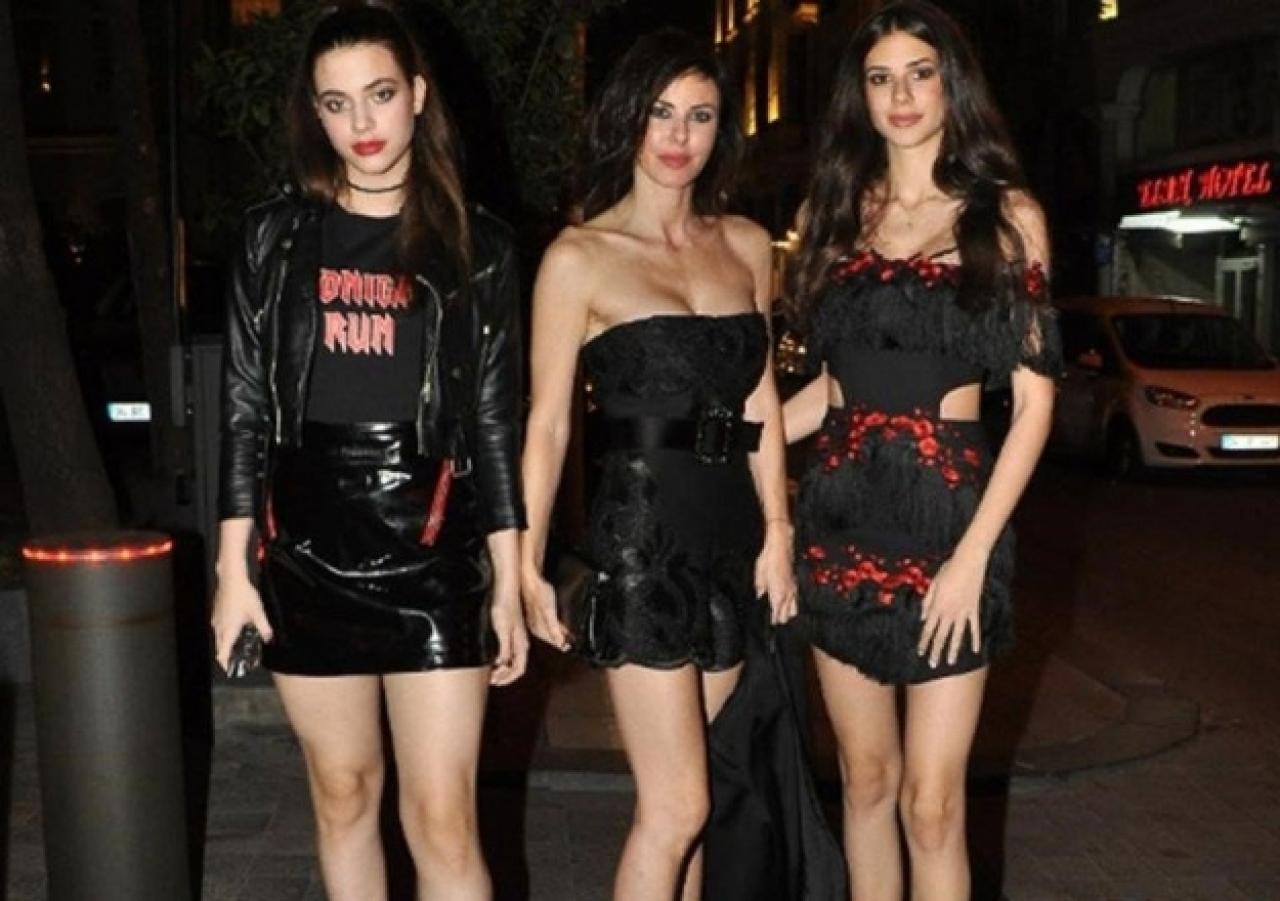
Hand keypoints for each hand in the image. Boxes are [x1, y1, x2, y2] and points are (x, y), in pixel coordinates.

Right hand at [210, 573, 273, 674]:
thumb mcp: (258, 613)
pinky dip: (225, 632)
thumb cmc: (243, 595)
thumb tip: (269, 638)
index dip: (225, 663)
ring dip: (226, 642)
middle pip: (219, 647)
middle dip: (227, 654)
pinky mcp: (216, 612)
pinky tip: (236, 626)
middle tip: (237, 659)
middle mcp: (219, 627)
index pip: (222, 654)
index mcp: (228, 631)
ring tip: (238, 643)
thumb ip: (264, 628)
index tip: (230, 669)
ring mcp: (216, 619)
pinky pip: (219, 627)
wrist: (231, 578)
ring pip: (219, 636)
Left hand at [489, 584, 528, 686]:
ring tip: (490, 671)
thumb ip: (504, 649)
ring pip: (512, 659)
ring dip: (502, 668)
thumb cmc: (505, 606)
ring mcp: (516, 637)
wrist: (506, 589)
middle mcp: (521, 642)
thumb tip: (502, 664)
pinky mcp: (511, 631)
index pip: (519, 669)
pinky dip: (501, 658)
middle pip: (517, 666)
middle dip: (504, 676)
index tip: (495, 681)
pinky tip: (491, 657)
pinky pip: (508, 651)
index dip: (507, 678)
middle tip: (490, 679)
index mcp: (521, 644)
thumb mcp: (503, 630)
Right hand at [520, 567, 572, 651]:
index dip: (561, 644)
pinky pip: (548, 623)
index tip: (569, 647)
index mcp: (537, 628)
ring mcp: (535, 619)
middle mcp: (535, 626)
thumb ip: (554, 628)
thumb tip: (560, 643)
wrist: (530, 579)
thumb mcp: (549, 612)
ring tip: (567, 636)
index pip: (552, 641)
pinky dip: (555, 625)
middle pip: (550, 637)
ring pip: (549, 631)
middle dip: (560, 640)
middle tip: (570, 643)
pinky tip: (559, 625)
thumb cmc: (539, 593)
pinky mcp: (537, 613)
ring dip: (558, 633)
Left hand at [755, 521, 797, 625]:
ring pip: (794, 607)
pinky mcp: (795, 582)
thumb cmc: (768, 559)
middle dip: (783, 618)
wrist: (781, 546)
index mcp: (777, 592)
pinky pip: (796, 598)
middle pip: (787, 612)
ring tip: (786, 617)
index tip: (772, 623)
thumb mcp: (759, 573)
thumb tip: (760, 595)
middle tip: (779, 623)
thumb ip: (760, 587)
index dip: (774, 618)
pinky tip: (793, 605)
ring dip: (789, 612)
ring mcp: (793, 588)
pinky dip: (794, 603)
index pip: (776, 611)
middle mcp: (787, 592)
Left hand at [917, 546, 988, 668]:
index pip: (928, 628)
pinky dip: (975, 639)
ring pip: (957, 635)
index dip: (924, 641)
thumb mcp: (933, 584)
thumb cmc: (948, 570)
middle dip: (936, 650)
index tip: (920, 652)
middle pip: (941, 635)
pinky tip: (975, 651)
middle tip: (932, 664)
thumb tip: (923, 618)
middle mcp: (949, 612)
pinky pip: (974, 628)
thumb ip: (927, 602)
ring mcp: (963, 612)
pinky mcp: (974, 610)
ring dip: (953, 650)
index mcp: (937, 606)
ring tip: (950, 662)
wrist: (969, 562)